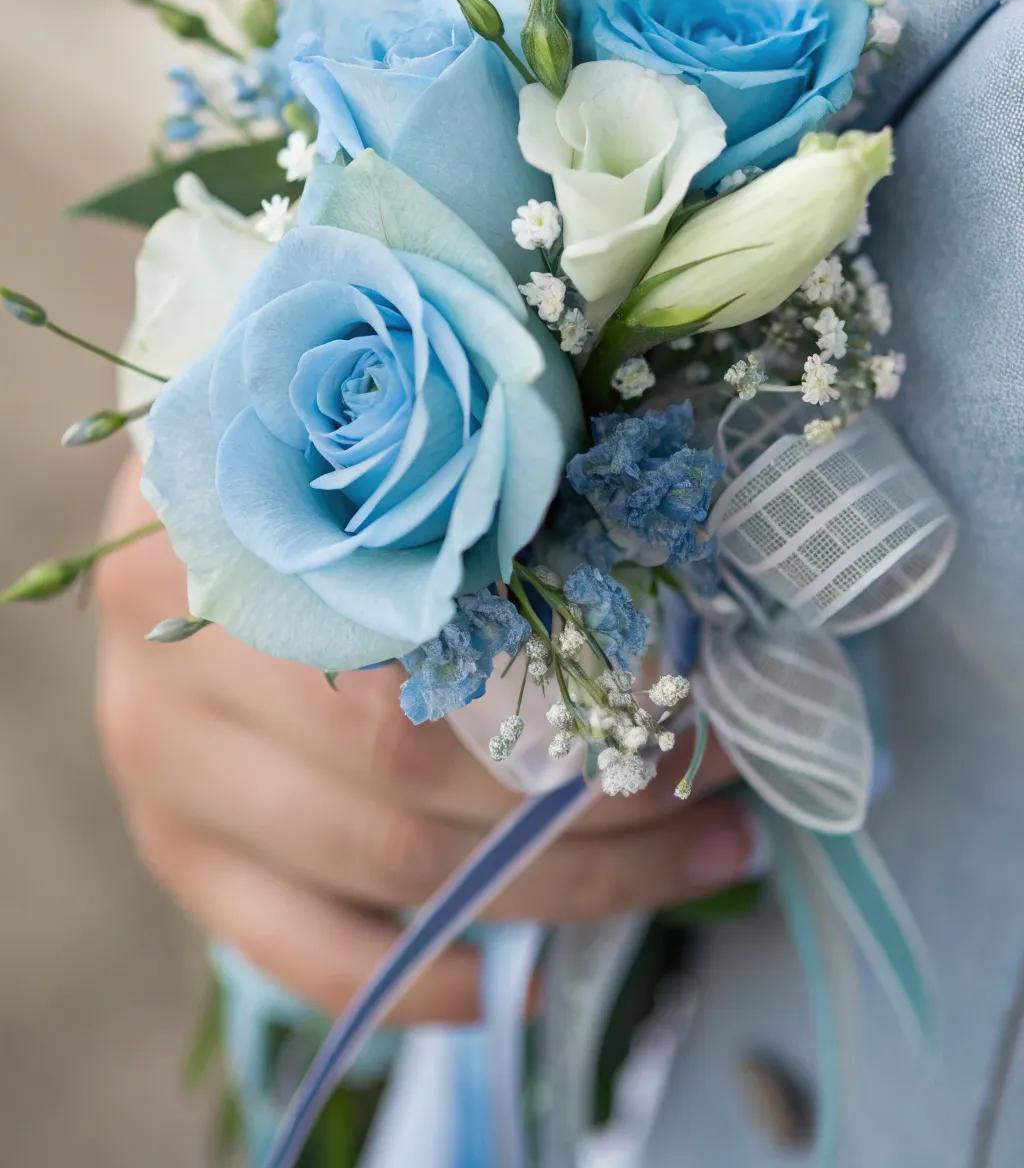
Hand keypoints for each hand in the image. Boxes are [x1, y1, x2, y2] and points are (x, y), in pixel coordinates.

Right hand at [95, 458, 755, 1024]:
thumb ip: (473, 479)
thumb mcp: (372, 438)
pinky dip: (418, 982)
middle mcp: (176, 661)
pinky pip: (301, 952)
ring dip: (558, 884)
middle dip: (593, 796)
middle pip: (414, 768)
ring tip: (695, 858)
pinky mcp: (178, 849)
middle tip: (723, 790)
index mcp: (231, 532)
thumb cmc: (303, 457)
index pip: (429, 639)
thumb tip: (657, 534)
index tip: (706, 692)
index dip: (585, 679)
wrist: (182, 498)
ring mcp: (165, 771)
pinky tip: (522, 976)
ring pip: (388, 865)